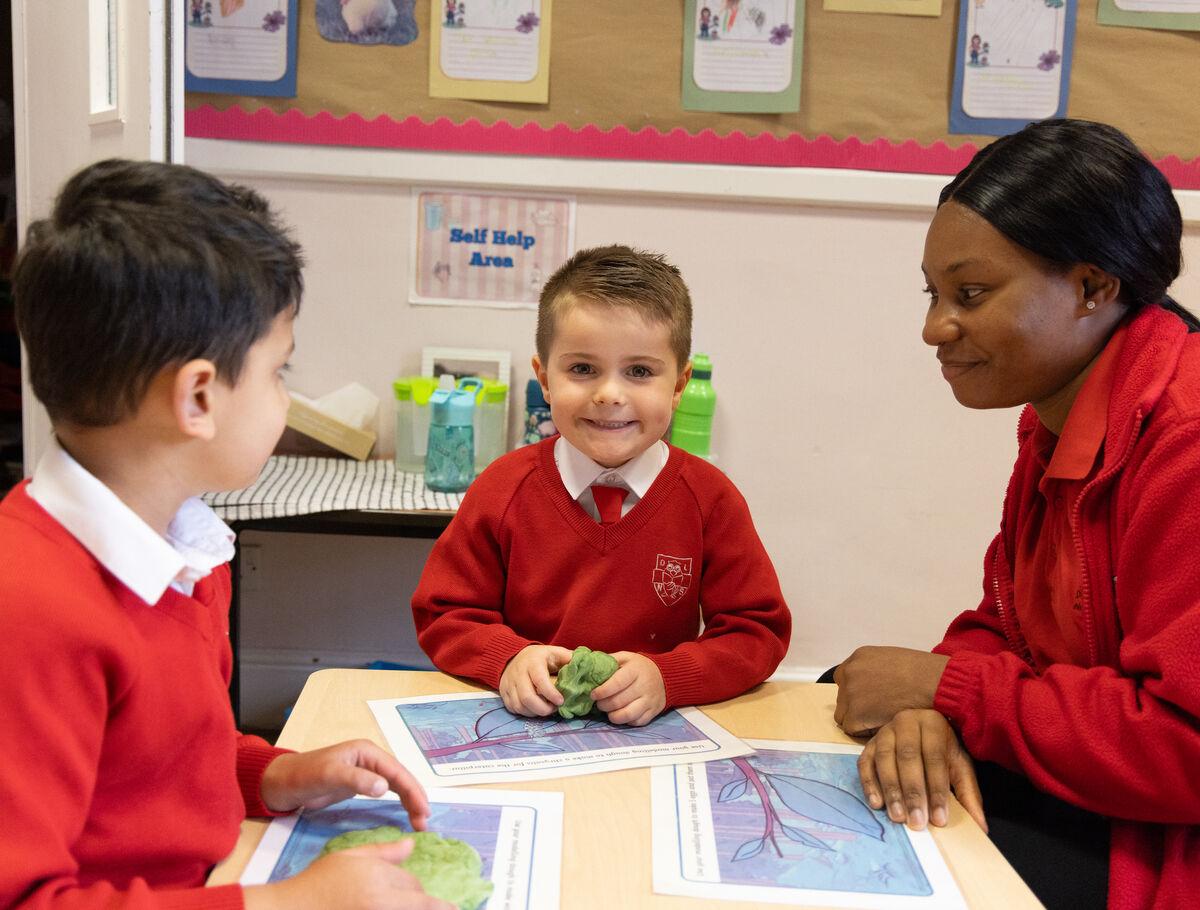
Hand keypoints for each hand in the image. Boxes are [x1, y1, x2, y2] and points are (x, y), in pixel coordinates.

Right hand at [245, 840, 454, 909]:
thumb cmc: (316, 884)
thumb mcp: (349, 858)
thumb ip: (383, 852)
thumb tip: (411, 844)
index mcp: (378, 880)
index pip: (413, 885)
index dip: (414, 888)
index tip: (428, 896)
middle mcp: (381, 903)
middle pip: (416, 902)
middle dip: (417, 900)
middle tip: (415, 898)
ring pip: (410, 908)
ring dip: (413, 904)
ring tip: (426, 904)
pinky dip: (400, 908)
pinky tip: (386, 905)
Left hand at [259, 740, 429, 829]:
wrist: (280, 783)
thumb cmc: (303, 775)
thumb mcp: (329, 775)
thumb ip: (356, 779)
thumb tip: (384, 787)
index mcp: (366, 752)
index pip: (397, 771)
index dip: (412, 790)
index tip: (423, 810)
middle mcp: (370, 759)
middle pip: (400, 778)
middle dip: (415, 798)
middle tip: (424, 822)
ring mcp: (365, 772)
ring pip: (395, 786)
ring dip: (409, 802)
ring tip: (419, 822)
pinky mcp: (359, 785)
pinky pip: (386, 792)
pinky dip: (397, 803)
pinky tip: (404, 813)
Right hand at [498, 644, 573, 716]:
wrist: (512, 656)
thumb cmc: (538, 657)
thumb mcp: (554, 652)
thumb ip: (568, 658)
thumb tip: (585, 666)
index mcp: (533, 662)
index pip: (540, 680)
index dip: (551, 693)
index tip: (561, 701)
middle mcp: (518, 673)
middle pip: (527, 697)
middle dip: (543, 709)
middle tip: (554, 709)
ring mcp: (509, 684)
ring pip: (520, 706)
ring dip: (535, 712)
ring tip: (546, 709)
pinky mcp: (504, 693)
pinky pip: (513, 708)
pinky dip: (526, 713)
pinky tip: (535, 709)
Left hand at [591, 652, 665, 726]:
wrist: (665, 676)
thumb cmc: (639, 667)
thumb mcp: (626, 658)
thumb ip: (608, 661)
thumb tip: (588, 667)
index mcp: (635, 670)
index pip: (617, 683)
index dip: (602, 691)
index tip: (593, 695)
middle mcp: (644, 686)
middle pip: (619, 701)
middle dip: (603, 705)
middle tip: (599, 703)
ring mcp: (649, 701)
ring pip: (627, 715)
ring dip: (612, 716)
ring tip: (608, 711)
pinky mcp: (653, 712)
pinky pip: (636, 722)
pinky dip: (625, 721)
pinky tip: (620, 714)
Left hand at [833, 646, 948, 735]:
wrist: (933, 683)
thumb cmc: (923, 673)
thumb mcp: (892, 660)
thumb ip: (875, 670)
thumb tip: (873, 684)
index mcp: (859, 657)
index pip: (844, 678)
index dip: (857, 692)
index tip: (870, 699)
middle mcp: (850, 672)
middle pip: (842, 698)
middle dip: (857, 706)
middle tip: (879, 711)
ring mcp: (850, 692)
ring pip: (844, 715)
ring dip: (860, 719)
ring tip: (883, 718)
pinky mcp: (854, 713)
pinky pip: (852, 729)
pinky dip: (865, 731)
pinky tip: (884, 724)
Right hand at [857, 708, 986, 832]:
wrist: (923, 727)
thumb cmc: (944, 750)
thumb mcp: (960, 766)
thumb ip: (968, 794)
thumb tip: (981, 827)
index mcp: (933, 724)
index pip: (935, 758)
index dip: (937, 790)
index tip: (939, 819)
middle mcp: (906, 722)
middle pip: (908, 758)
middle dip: (912, 793)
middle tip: (917, 822)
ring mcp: (885, 731)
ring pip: (885, 760)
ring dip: (891, 790)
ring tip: (898, 816)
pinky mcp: (869, 743)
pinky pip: (864, 763)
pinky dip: (869, 783)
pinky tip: (876, 803)